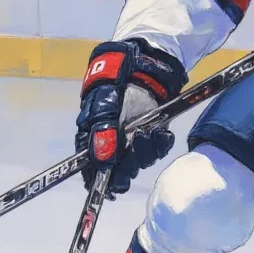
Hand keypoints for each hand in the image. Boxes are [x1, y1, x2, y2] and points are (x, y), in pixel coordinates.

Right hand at [75, 39, 186, 198]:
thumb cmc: (114, 81)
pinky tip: (162, 132)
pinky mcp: (150, 137)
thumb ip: (102, 131)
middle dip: (131, 164)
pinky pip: (156, 151)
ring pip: (139, 163)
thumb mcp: (103, 103)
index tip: (110, 187)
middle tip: (139, 142)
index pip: (91, 169)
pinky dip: (160, 144)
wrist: (140, 64)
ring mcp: (131, 142)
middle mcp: (112, 145)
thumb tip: (101, 160)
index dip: (99, 182)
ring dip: (147, 151)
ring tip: (150, 133)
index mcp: (92, 139)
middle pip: (119, 172)